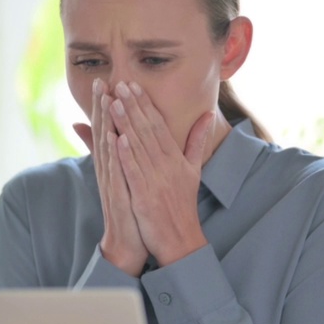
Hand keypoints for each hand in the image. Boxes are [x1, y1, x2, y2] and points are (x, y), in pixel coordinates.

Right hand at [72, 79, 147, 275]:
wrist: (128, 244)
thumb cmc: (132, 211)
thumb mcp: (128, 180)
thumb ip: (126, 158)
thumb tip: (123, 137)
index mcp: (114, 164)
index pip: (109, 129)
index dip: (107, 105)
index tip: (109, 80)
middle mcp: (109, 170)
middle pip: (103, 133)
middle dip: (102, 107)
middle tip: (102, 80)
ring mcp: (112, 182)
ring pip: (107, 148)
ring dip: (106, 123)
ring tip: (106, 99)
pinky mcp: (117, 196)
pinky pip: (115, 171)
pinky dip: (114, 154)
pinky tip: (115, 136)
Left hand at [107, 81, 212, 265]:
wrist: (181, 240)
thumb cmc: (182, 204)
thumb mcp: (194, 170)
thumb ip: (197, 141)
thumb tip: (208, 114)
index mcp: (176, 158)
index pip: (158, 125)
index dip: (145, 103)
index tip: (133, 84)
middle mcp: (167, 165)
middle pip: (148, 130)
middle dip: (133, 106)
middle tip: (119, 83)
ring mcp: (156, 180)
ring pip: (139, 146)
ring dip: (127, 123)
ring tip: (114, 102)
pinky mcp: (145, 196)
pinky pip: (135, 172)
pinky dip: (127, 155)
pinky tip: (117, 139)